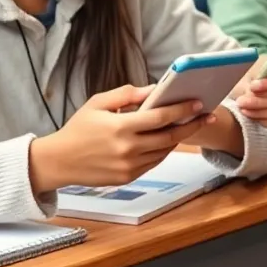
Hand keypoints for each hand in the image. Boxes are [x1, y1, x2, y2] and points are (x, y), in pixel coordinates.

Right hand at [29, 84, 212, 191]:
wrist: (59, 161)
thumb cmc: (78, 128)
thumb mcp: (98, 103)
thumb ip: (127, 94)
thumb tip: (153, 89)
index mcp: (121, 128)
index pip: (160, 117)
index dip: (182, 110)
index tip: (198, 103)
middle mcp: (127, 149)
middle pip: (169, 137)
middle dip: (191, 125)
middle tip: (206, 115)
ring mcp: (129, 167)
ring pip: (164, 151)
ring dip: (179, 138)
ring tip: (191, 125)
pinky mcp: (128, 178)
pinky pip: (153, 162)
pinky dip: (163, 150)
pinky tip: (169, 138)